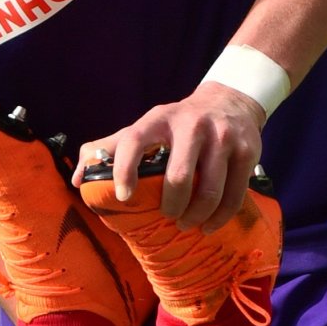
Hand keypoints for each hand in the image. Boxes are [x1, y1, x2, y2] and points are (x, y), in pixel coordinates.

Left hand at [97, 81, 266, 230]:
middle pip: (179, 177)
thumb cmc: (176, 124)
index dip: (125, 170)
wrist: (230, 100)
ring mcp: (222, 137)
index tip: (123, 198)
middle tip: (168, 217)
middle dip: (171, 206)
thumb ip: (109, 150)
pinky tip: (209, 225)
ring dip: (196, 216)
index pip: (134, 141)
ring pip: (210, 190)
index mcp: (158, 120)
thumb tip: (79, 179)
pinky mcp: (247, 150)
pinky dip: (220, 217)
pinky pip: (234, 194)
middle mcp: (191, 125)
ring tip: (187, 224)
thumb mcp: (144, 128)